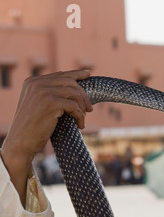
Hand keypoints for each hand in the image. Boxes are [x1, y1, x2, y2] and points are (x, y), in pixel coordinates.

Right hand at [1, 70, 92, 204]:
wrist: (21, 142)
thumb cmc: (32, 127)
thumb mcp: (39, 105)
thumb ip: (50, 94)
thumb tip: (74, 88)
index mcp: (33, 81)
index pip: (60, 75)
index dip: (77, 74)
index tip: (89, 74)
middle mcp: (37, 83)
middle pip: (70, 82)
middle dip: (84, 95)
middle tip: (90, 109)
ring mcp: (43, 92)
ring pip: (74, 93)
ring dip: (82, 107)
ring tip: (83, 118)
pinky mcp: (51, 103)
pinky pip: (74, 107)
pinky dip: (80, 116)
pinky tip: (80, 125)